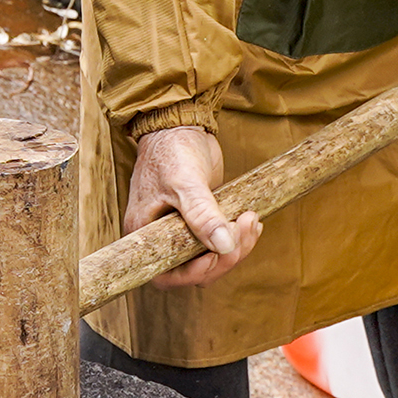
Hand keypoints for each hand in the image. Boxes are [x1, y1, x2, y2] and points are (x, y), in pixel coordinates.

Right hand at [122, 124, 256, 289]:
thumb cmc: (172, 150)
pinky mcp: (201, 220)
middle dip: (225, 255)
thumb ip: (203, 215)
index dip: (192, 273)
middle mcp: (161, 237)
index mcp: (145, 233)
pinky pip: (220, 241)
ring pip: (212, 257)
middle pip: (195, 268)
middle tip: (245, 227)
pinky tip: (250, 221)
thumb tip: (224, 246)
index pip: (166, 274)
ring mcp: (182, 230)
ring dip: (237, 246)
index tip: (214, 256)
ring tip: (251, 221)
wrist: (180, 123)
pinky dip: (237, 236)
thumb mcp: (185, 182)